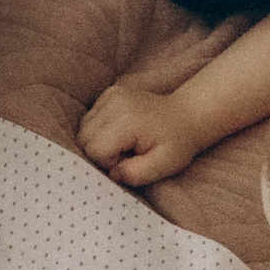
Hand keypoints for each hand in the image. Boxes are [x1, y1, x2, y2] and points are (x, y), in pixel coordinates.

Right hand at [80, 85, 207, 186]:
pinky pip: (89, 120)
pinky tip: (120, 134)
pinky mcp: (108, 95)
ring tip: (124, 145)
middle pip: (84, 139)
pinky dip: (99, 132)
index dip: (108, 163)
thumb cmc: (177, 143)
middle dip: (100, 154)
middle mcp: (114, 103)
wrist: (186, 116)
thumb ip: (135, 174)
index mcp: (127, 120)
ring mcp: (110, 96)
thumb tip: (111, 174)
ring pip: (83, 129)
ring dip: (99, 143)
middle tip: (126, 155)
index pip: (95, 150)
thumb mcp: (162, 166)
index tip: (128, 162)